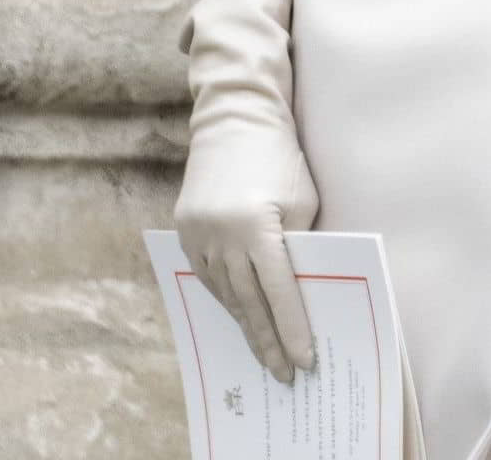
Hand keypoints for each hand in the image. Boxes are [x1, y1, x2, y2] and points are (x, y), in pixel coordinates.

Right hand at [175, 0, 319, 383]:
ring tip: (266, 353)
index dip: (292, 329)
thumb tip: (298, 294)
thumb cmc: (280, 155)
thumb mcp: (300, 200)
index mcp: (254, 224)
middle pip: (247, 302)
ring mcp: (197, 232)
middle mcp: (220, 233)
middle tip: (285, 374)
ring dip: (246, 324)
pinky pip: (207, 275)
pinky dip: (226, 297)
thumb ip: (296, 245)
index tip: (305, 361)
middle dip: (268, 341)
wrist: (235, 116)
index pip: (277, 291)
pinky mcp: (185, 228)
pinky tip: (241, 315)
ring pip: (224, 293)